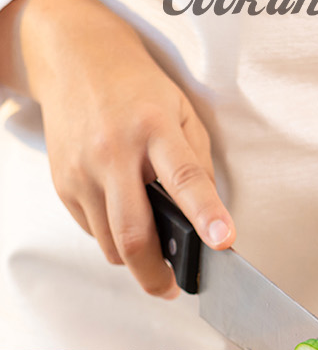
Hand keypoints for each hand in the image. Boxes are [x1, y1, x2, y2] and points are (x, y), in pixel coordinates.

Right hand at [5, 0, 234, 296]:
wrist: (77, 60)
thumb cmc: (138, 88)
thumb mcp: (184, 114)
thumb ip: (199, 165)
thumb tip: (211, 217)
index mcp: (154, 128)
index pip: (184, 178)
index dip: (206, 214)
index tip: (223, 242)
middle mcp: (113, 152)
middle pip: (133, 232)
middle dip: (155, 274)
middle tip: (173, 289)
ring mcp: (82, 170)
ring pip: (109, 241)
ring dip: (134, 258)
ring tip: (155, 254)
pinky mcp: (62, 183)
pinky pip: (91, 229)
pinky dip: (112, 237)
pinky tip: (126, 217)